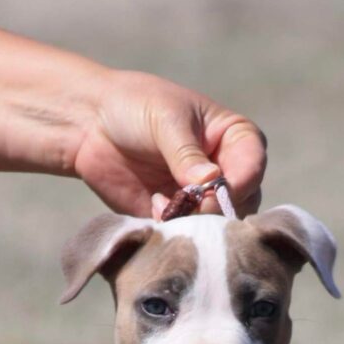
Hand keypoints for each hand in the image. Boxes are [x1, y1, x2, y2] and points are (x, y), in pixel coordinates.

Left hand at [74, 70, 266, 218]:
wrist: (90, 125)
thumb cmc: (134, 107)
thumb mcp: (165, 120)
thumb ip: (188, 154)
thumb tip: (211, 183)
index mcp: (234, 139)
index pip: (253, 168)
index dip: (237, 183)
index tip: (209, 189)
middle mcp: (226, 172)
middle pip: (241, 204)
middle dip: (215, 210)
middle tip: (187, 205)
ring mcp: (203, 199)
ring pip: (217, 227)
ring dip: (194, 223)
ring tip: (165, 205)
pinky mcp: (178, 219)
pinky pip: (187, 236)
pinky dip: (174, 230)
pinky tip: (153, 209)